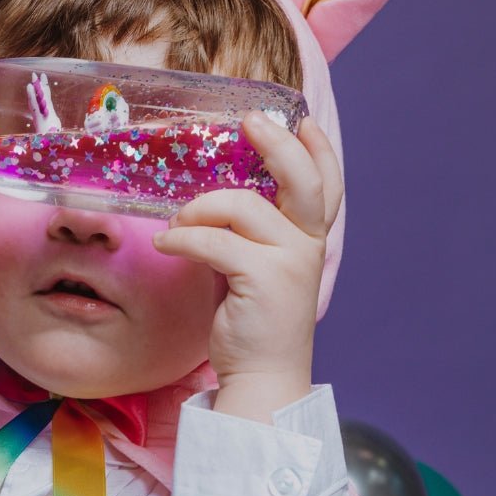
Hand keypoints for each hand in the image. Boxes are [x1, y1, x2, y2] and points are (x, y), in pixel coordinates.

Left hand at [151, 112, 342, 418]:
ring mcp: (289, 262)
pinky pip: (213, 241)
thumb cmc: (253, 320)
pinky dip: (183, 238)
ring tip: (176, 223)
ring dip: (199, 208)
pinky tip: (167, 244)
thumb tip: (214, 192)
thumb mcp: (261, 266)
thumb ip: (254, 231)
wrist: (262, 376)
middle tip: (248, 122)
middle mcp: (308, 246)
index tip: (300, 119)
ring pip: (243, 206)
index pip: (328, 185)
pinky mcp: (263, 280)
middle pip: (303, 180)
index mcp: (310, 240)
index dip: (318, 149)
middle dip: (277, 143)